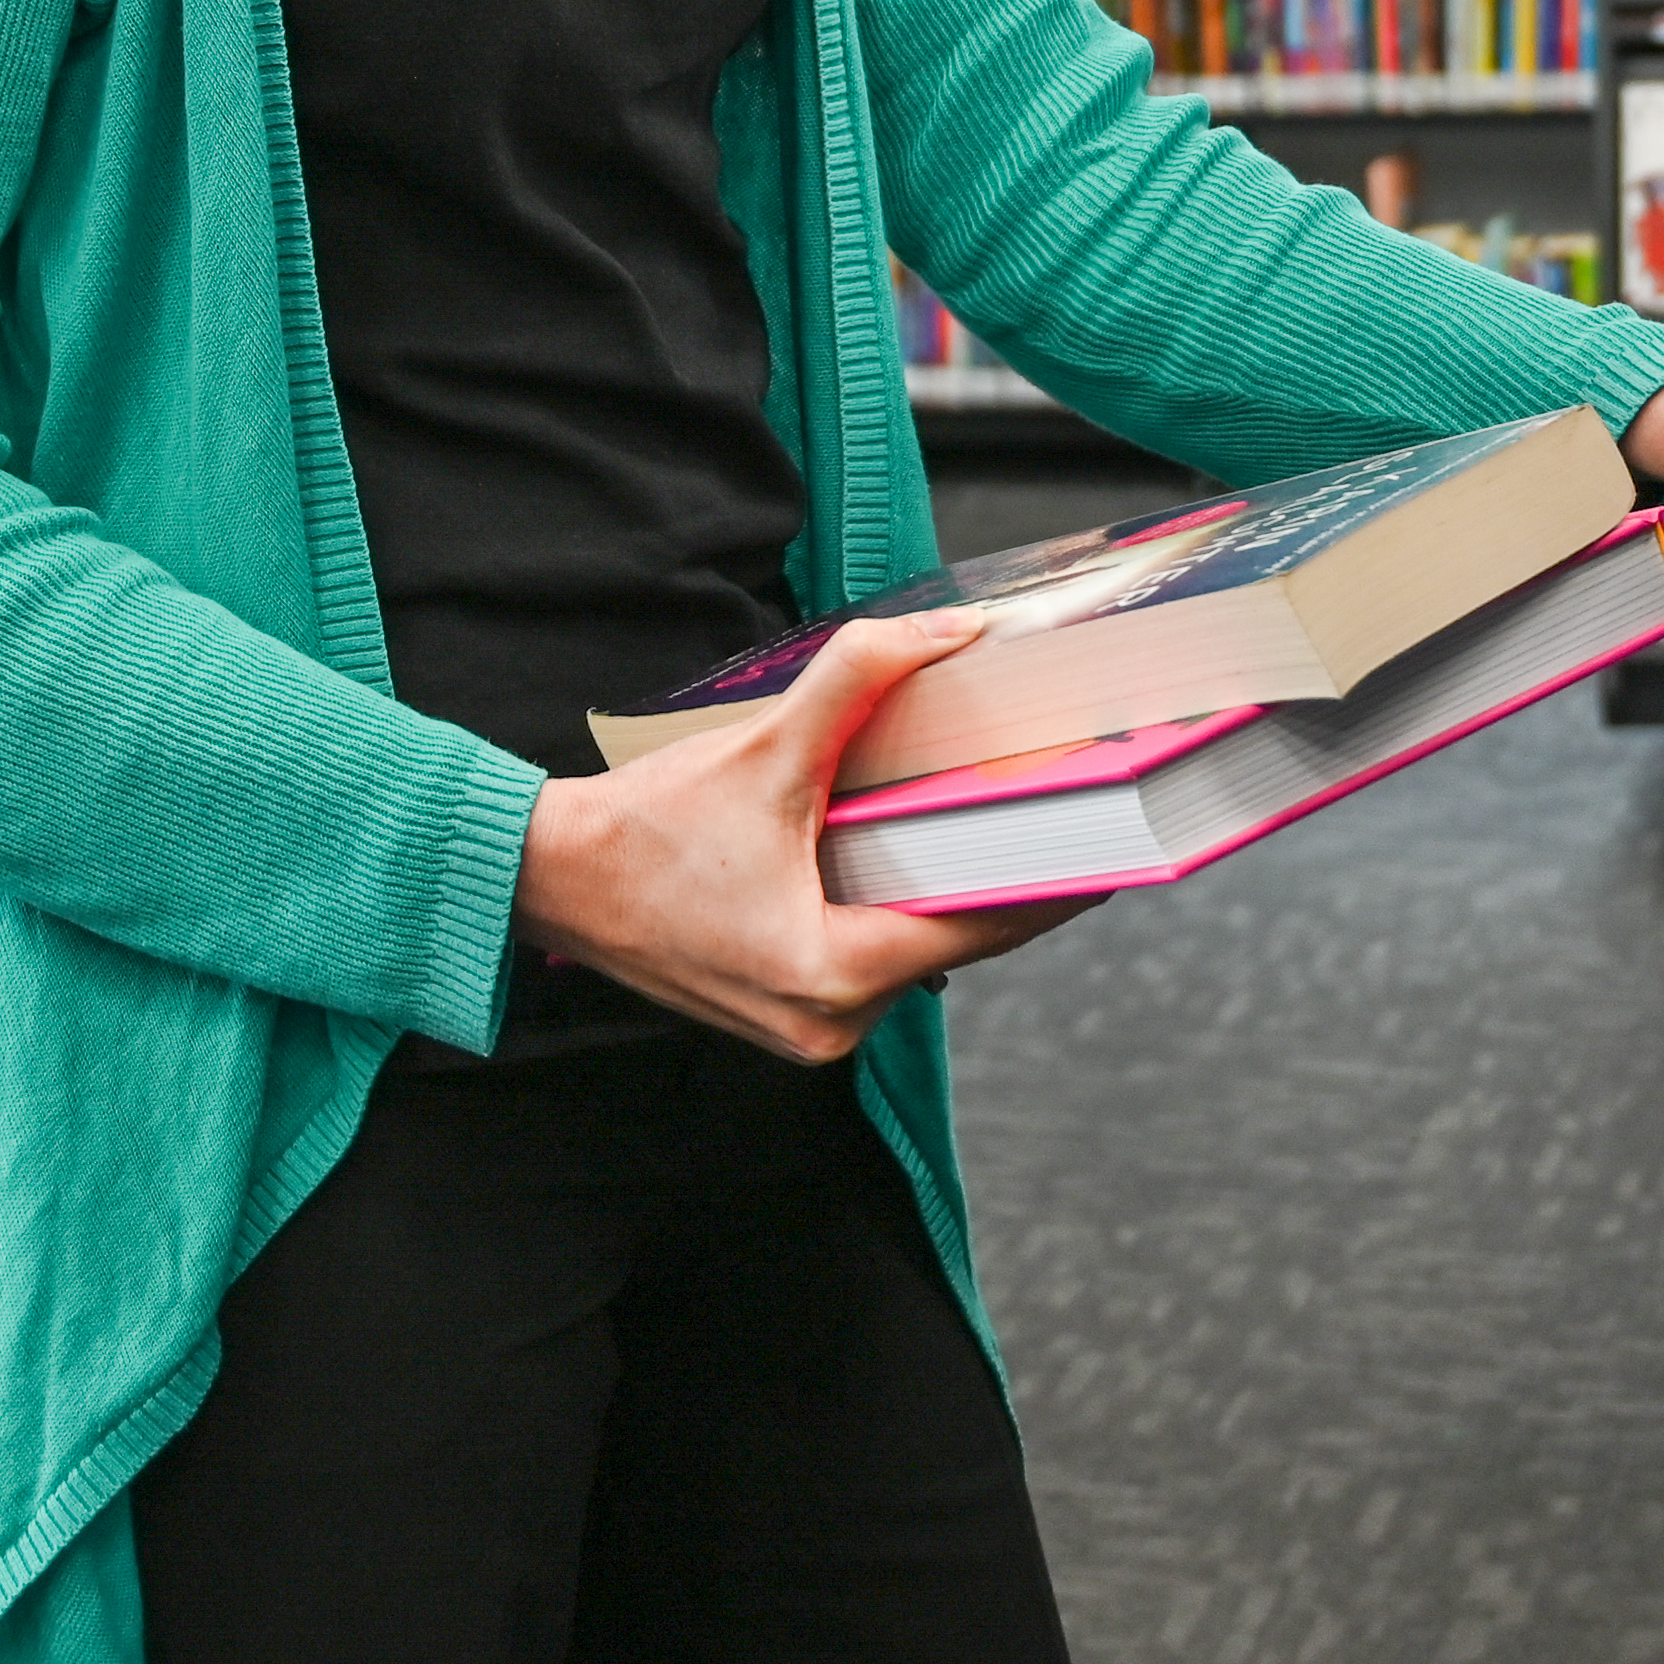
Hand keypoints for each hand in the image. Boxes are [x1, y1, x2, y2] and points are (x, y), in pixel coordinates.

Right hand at [510, 611, 1095, 1060]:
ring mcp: (805, 1031)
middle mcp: (828, 1027)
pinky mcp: (784, 1015)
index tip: (1118, 842)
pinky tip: (911, 850)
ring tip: (995, 819)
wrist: (545, 877)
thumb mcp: (765, 747)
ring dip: (943, 889)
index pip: (982, 928)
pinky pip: (870, 959)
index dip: (1056, 879)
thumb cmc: (643, 830)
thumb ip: (861, 681)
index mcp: (833, 978)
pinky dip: (894, 907)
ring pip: (911, 952)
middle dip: (1001, 873)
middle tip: (1063, 809)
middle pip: (952, 942)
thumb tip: (951, 631)